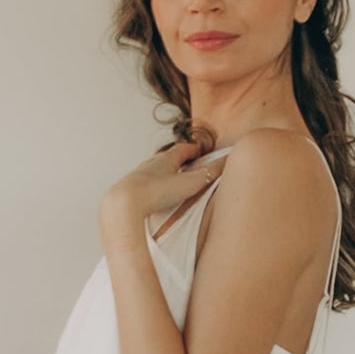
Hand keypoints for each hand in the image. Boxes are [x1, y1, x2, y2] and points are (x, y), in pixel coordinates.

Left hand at [98, 138, 222, 253]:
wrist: (124, 204)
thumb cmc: (156, 192)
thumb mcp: (190, 183)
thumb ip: (211, 174)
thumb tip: (230, 159)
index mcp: (165, 160)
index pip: (181, 149)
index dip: (192, 149)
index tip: (199, 151)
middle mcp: (149, 165)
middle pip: (165, 158)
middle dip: (176, 160)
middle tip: (186, 165)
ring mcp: (137, 178)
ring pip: (152, 172)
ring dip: (162, 175)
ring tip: (169, 182)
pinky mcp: (129, 192)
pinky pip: (143, 187)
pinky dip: (151, 188)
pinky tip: (152, 199)